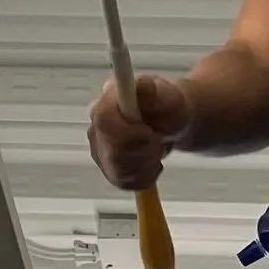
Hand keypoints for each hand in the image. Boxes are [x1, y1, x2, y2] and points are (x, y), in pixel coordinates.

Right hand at [88, 72, 190, 191]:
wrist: (171, 122)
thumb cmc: (168, 107)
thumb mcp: (168, 95)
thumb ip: (154, 92)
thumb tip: (143, 86)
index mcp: (107, 102)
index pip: (103, 121)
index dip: (128, 133)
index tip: (150, 133)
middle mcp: (96, 126)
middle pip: (112, 152)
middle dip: (143, 152)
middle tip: (157, 141)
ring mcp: (99, 149)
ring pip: (118, 171)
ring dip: (145, 165)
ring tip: (156, 149)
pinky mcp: (107, 168)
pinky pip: (123, 182)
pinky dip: (144, 177)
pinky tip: (151, 162)